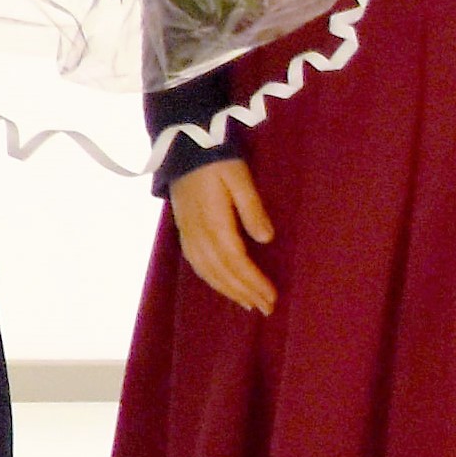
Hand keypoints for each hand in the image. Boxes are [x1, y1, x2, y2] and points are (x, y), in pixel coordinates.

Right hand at [167, 159, 275, 316]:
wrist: (184, 148)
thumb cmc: (217, 161)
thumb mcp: (241, 179)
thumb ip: (252, 209)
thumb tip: (267, 239)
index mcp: (214, 223)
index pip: (236, 261)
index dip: (253, 281)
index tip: (271, 296)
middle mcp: (198, 234)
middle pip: (222, 272)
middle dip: (244, 292)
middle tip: (266, 308)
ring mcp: (188, 234)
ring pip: (207, 271)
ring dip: (228, 290)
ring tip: (248, 304)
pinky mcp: (184, 231)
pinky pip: (196, 263)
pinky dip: (211, 279)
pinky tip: (222, 285)